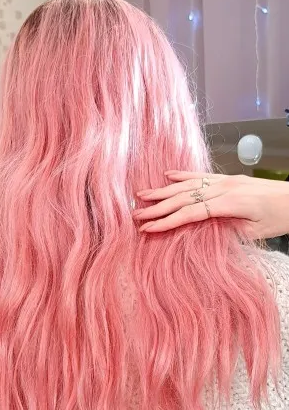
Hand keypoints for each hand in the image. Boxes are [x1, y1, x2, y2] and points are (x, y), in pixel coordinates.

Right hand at [134, 171, 288, 239]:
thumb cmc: (279, 218)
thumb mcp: (253, 234)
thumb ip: (226, 231)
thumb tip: (200, 233)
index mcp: (228, 203)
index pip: (189, 213)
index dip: (166, 222)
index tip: (147, 229)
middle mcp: (223, 188)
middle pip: (183, 198)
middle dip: (157, 207)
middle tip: (135, 214)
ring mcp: (225, 181)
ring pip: (188, 185)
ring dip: (163, 191)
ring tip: (142, 196)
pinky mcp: (229, 179)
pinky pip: (201, 175)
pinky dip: (183, 175)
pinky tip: (168, 176)